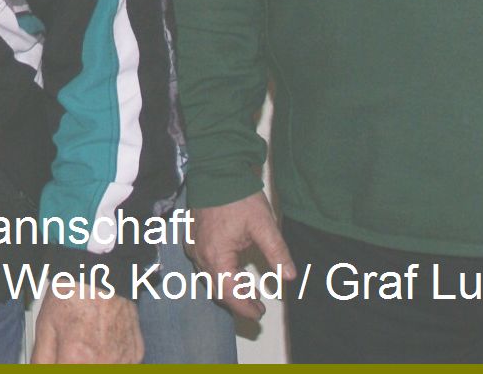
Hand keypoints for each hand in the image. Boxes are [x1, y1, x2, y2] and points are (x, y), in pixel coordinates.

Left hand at [31, 291, 140, 362]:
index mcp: (78, 358)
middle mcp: (104, 363)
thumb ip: (41, 360)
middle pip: (84, 371)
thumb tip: (39, 372)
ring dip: (93, 364)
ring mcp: (123, 360)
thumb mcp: (45, 327)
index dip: (60, 367)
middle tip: (70, 353)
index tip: (59, 360)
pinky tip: (102, 344)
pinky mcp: (135, 354)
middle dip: (74, 364)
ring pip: (105, 371)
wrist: (100, 274)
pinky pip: (121, 367)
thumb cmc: (73, 296)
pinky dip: (110, 362)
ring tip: (86, 345)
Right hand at [188, 192, 293, 320]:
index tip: (259, 313)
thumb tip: (289, 276)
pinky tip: (234, 270)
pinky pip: (204, 263)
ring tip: (249, 291)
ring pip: (210, 277)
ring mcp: (194, 245)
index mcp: (216, 254)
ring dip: (229, 287)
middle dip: (237, 300)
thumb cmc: (238, 197)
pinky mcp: (193, 237)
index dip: (244, 307)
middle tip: (257, 306)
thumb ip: (277, 252)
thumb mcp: (264, 225)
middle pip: (217, 288)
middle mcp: (200, 253)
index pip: (229, 292)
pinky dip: (220, 273)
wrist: (216, 170)